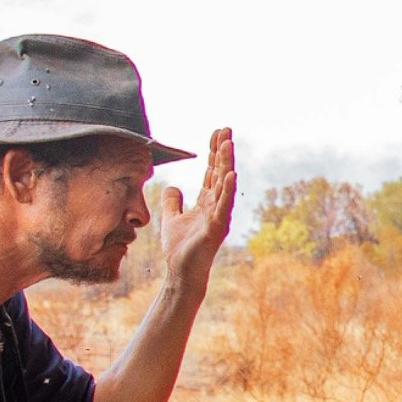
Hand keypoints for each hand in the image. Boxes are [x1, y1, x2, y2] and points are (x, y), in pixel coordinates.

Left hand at [154, 126, 237, 294]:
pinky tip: (230, 173)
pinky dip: (227, 189)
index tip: (217, 133)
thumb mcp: (170, 218)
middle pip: (220, 172)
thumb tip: (173, 187)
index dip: (214, 152)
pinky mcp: (216, 227)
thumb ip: (172, 202)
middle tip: (226, 130)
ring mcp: (218, 215)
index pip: (212, 171)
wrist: (180, 271)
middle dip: (223, 151)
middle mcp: (216, 205)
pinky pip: (223, 205)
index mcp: (207, 202)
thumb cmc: (180, 248)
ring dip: (226, 163)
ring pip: (223, 184)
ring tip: (228, 144)